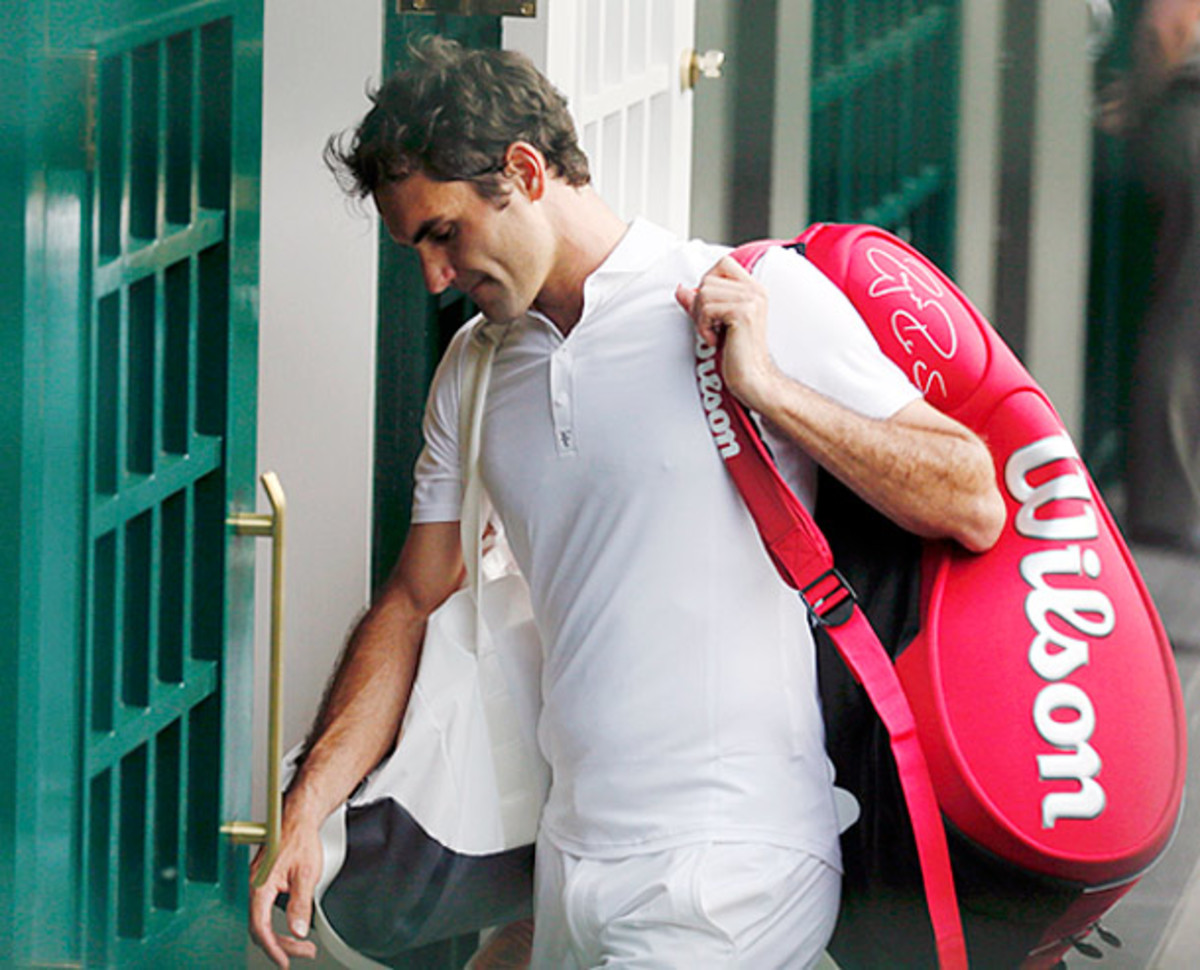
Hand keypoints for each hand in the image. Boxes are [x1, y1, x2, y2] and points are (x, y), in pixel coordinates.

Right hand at [248, 818, 322, 967]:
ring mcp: (256, 884)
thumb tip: (298, 930)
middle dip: (282, 945)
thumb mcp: (306, 874)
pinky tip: (290, 928)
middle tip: (303, 952)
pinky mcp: (262, 882)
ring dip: (280, 936)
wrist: (297, 817)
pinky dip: (276, 924)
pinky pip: (263, 911)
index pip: (260, 927)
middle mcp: (253, 886)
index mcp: (260, 885)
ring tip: (301, 945)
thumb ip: (300, 904)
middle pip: (260, 928)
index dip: (273, 947)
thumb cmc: (300, 838)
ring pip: (262, 921)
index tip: (285, 960)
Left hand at [675, 256, 779, 411]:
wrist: (754, 379)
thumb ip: (699, 303)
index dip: (707, 282)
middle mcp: (755, 290)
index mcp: (754, 289)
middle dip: (699, 305)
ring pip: (704, 293)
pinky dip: (703, 328)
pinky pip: (707, 309)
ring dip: (700, 318)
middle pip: (708, 279)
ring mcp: (751, 300)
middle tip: (710, 327)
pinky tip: (715, 341)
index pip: (723, 263)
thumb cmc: (737, 354)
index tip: (710, 309)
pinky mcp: (743, 313)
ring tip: (713, 334)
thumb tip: (680, 288)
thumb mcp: (715, 322)